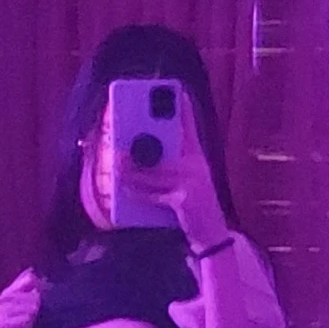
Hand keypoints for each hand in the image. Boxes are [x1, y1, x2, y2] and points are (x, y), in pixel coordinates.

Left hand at [116, 91, 228, 251]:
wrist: (211, 236)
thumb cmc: (194, 207)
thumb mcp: (187, 182)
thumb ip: (168, 168)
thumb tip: (136, 158)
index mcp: (198, 159)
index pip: (191, 128)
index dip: (185, 109)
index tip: (178, 91)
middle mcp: (198, 167)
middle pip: (167, 146)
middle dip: (145, 139)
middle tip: (124, 133)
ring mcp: (193, 183)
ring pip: (156, 171)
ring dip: (133, 170)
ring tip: (117, 164)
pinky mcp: (185, 200)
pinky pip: (155, 193)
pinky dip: (138, 191)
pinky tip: (124, 188)